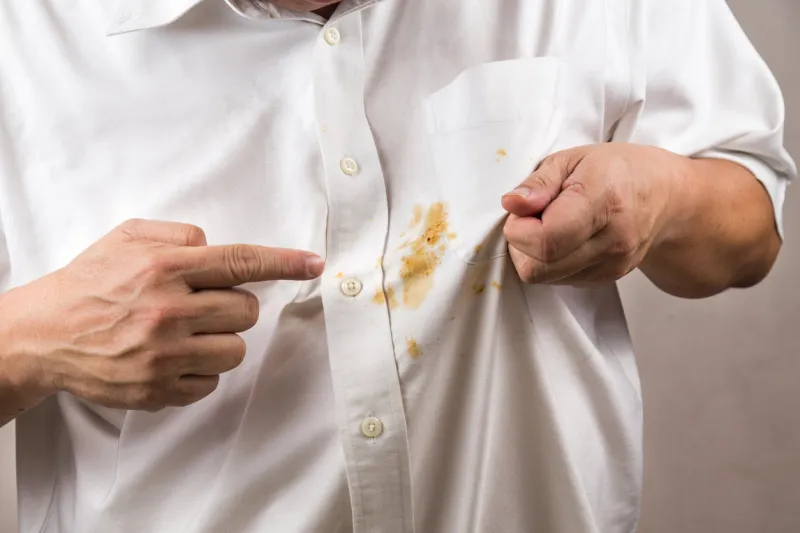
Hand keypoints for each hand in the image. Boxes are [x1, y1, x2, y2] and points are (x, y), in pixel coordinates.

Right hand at [0, 219, 323, 410]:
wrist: (43, 335)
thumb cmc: (90, 282)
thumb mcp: (127, 237)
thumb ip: (178, 233)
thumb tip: (216, 245)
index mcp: (165, 269)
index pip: (240, 262)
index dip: (284, 262)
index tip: (314, 264)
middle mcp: (169, 312)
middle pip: (247, 311)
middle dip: (233, 306)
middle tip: (202, 305)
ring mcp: (164, 356)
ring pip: (236, 350)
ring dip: (220, 340)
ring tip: (185, 332)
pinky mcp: (158, 390)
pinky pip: (211, 382)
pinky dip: (200, 369)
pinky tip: (172, 357)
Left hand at [501, 143, 684, 286]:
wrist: (665, 196)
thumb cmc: (617, 170)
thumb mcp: (573, 158)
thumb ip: (539, 183)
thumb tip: (512, 204)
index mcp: (603, 202)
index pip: (545, 240)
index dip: (518, 228)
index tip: (521, 210)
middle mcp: (612, 242)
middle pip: (539, 267)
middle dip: (520, 244)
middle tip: (532, 217)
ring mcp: (611, 266)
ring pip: (544, 278)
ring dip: (533, 255)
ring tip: (551, 225)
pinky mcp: (606, 279)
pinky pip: (558, 280)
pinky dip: (550, 262)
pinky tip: (564, 238)